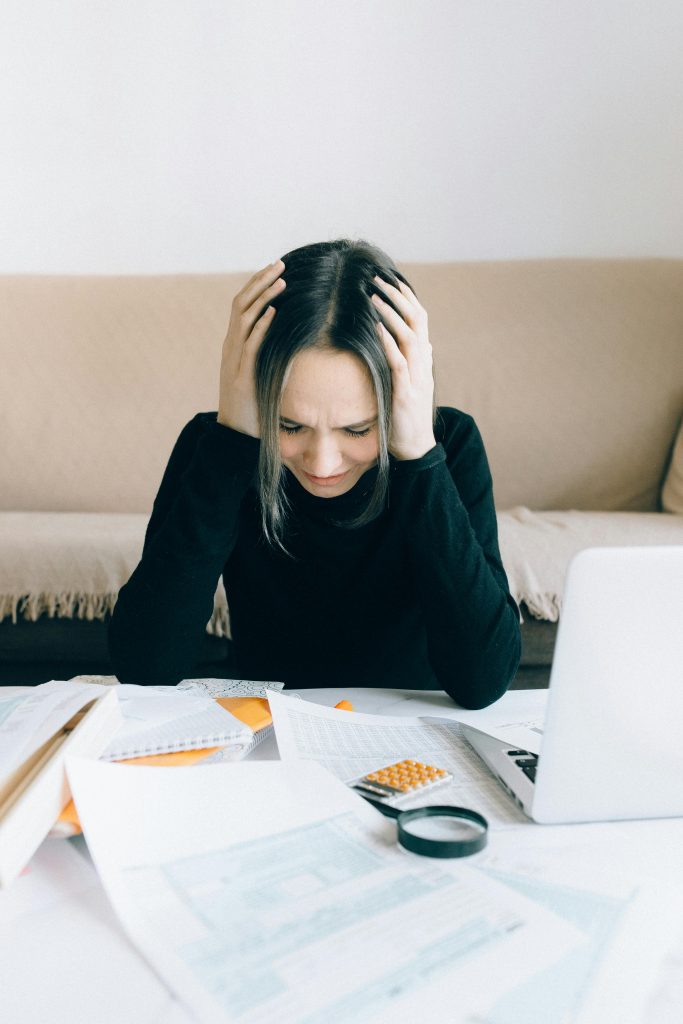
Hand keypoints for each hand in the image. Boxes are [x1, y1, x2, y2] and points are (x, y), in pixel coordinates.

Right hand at [217, 259, 285, 436]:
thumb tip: (291, 335)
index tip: (276, 269)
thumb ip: (268, 352)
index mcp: (234, 343)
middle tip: (281, 264)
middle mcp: (231, 346)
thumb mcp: (260, 371)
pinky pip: (250, 345)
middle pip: (241, 303)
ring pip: (244, 319)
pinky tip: (275, 311)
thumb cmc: (254, 403)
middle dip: (261, 281)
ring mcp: (233, 360)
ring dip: (263, 297)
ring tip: (282, 281)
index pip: (242, 304)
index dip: (257, 283)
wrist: (236, 434)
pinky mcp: (241, 376)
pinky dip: (261, 326)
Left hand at [371, 276, 435, 459]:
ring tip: (373, 296)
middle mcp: (424, 363)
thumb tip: (421, 342)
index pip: (420, 319)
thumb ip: (415, 362)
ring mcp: (417, 377)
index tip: (391, 279)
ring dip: (391, 314)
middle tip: (378, 278)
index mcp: (424, 359)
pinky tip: (376, 328)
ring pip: (409, 336)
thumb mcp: (413, 383)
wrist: (415, 446)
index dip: (407, 298)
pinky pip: (399, 362)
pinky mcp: (407, 393)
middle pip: (417, 320)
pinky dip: (388, 343)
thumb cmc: (407, 415)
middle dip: (398, 297)